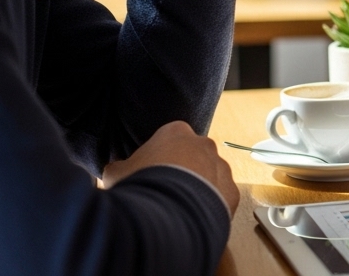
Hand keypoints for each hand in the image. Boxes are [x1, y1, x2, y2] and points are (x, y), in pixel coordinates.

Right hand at [102, 121, 238, 215]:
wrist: (167, 213)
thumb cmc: (140, 185)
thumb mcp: (116, 173)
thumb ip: (120, 167)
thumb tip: (116, 170)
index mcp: (176, 132)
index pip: (169, 139)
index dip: (158, 157)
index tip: (150, 172)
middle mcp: (204, 145)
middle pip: (192, 156)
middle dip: (182, 171)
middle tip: (164, 192)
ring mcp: (222, 167)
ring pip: (210, 176)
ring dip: (198, 188)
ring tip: (178, 207)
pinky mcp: (232, 191)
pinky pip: (221, 197)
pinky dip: (210, 206)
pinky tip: (193, 217)